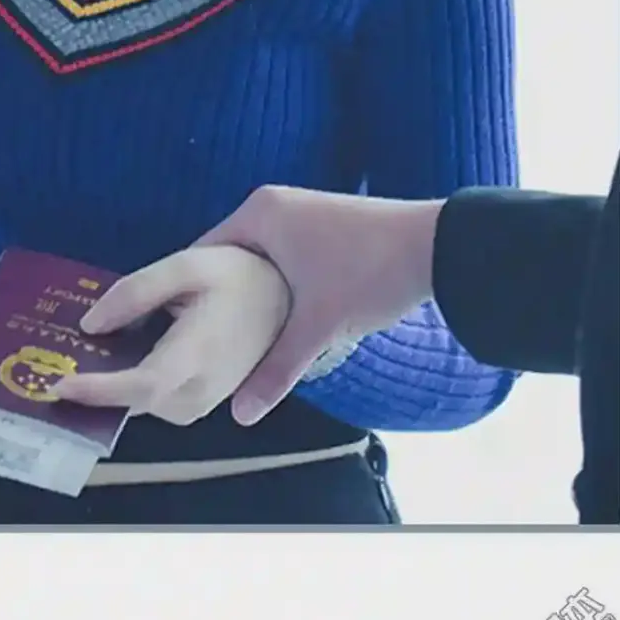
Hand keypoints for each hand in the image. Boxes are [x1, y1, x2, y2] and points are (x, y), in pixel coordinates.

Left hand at [51, 243, 291, 425]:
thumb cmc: (238, 274)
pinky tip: (104, 360)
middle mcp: (203, 389)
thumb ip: (139, 291)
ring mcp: (206, 401)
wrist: (284, 296)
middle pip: (136, 403)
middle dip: (91, 391)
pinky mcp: (203, 401)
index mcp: (200, 352)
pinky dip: (128, 388)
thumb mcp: (190, 264)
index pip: (143, 386)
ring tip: (67, 359)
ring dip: (107, 390)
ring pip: (143, 406)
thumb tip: (91, 325)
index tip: (60, 386)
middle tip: (45, 366)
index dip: (100, 391)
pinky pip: (156, 401)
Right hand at [196, 185, 442, 423]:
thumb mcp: (318, 325)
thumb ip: (276, 368)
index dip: (188, 297)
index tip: (180, 335)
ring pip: (259, 259)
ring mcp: (300, 211)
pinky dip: (277, 284)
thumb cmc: (369, 273)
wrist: (439, 246)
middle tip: (209, 345)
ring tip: (241, 338)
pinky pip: (282, 255)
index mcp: (258, 213)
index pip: (202, 255)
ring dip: (253, 294)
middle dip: (223, 300)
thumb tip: (240, 415)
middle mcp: (273, 204)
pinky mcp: (323, 224)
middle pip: (229, 258)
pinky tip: (281, 318)